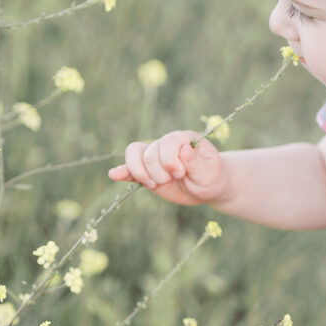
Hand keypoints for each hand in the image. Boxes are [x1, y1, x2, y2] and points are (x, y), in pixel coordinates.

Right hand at [108, 131, 227, 205]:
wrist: (207, 187)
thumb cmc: (211, 176)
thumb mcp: (209, 171)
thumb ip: (196, 162)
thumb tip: (184, 150)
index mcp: (183, 138)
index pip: (167, 141)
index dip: (170, 159)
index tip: (181, 173)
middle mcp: (166, 144)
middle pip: (149, 153)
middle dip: (159, 172)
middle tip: (175, 179)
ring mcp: (154, 157)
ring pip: (134, 155)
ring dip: (141, 173)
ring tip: (154, 184)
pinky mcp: (147, 171)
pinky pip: (130, 168)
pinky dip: (122, 171)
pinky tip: (115, 175)